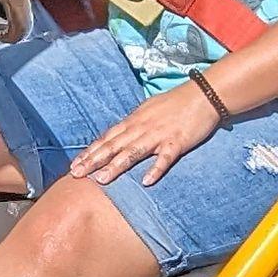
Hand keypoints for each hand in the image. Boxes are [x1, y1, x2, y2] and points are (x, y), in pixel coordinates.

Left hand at [71, 80, 225, 185]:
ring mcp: (159, 135)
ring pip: (133, 152)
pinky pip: (165, 157)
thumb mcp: (148, 110)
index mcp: (134, 121)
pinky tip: (146, 182)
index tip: (74, 165)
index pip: (107, 138)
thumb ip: (132, 124)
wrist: (203, 94)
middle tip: (76, 174)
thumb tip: (118, 135)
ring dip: (116, 166)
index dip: (90, 152)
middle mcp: (142, 128)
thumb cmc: (175, 102)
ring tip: (101, 179)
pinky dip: (156, 169)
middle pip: (114, 146)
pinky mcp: (178, 142)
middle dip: (93, 161)